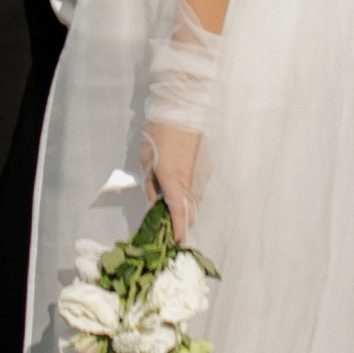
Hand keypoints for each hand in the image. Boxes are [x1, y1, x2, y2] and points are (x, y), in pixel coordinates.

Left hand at [143, 122, 199, 240]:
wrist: (182, 109)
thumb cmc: (159, 133)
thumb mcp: (146, 159)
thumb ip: (150, 185)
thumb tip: (153, 203)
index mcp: (173, 180)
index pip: (178, 212)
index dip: (179, 230)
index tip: (178, 242)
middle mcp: (190, 180)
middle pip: (191, 211)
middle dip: (182, 220)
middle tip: (169, 221)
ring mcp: (202, 173)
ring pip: (196, 199)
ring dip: (186, 203)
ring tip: (172, 196)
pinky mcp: (207, 166)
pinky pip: (199, 186)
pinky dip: (191, 190)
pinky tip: (181, 179)